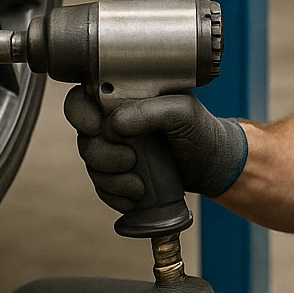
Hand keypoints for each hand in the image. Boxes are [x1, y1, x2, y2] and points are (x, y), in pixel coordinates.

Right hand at [64, 88, 247, 211]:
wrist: (213, 165)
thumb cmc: (201, 131)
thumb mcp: (183, 112)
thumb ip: (150, 111)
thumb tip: (115, 126)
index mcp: (123, 96)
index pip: (82, 98)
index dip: (80, 113)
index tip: (96, 127)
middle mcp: (113, 121)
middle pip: (84, 138)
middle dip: (101, 155)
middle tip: (130, 160)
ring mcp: (115, 149)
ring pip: (91, 165)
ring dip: (110, 179)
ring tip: (139, 185)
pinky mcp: (120, 174)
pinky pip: (102, 187)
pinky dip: (114, 195)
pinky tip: (135, 196)